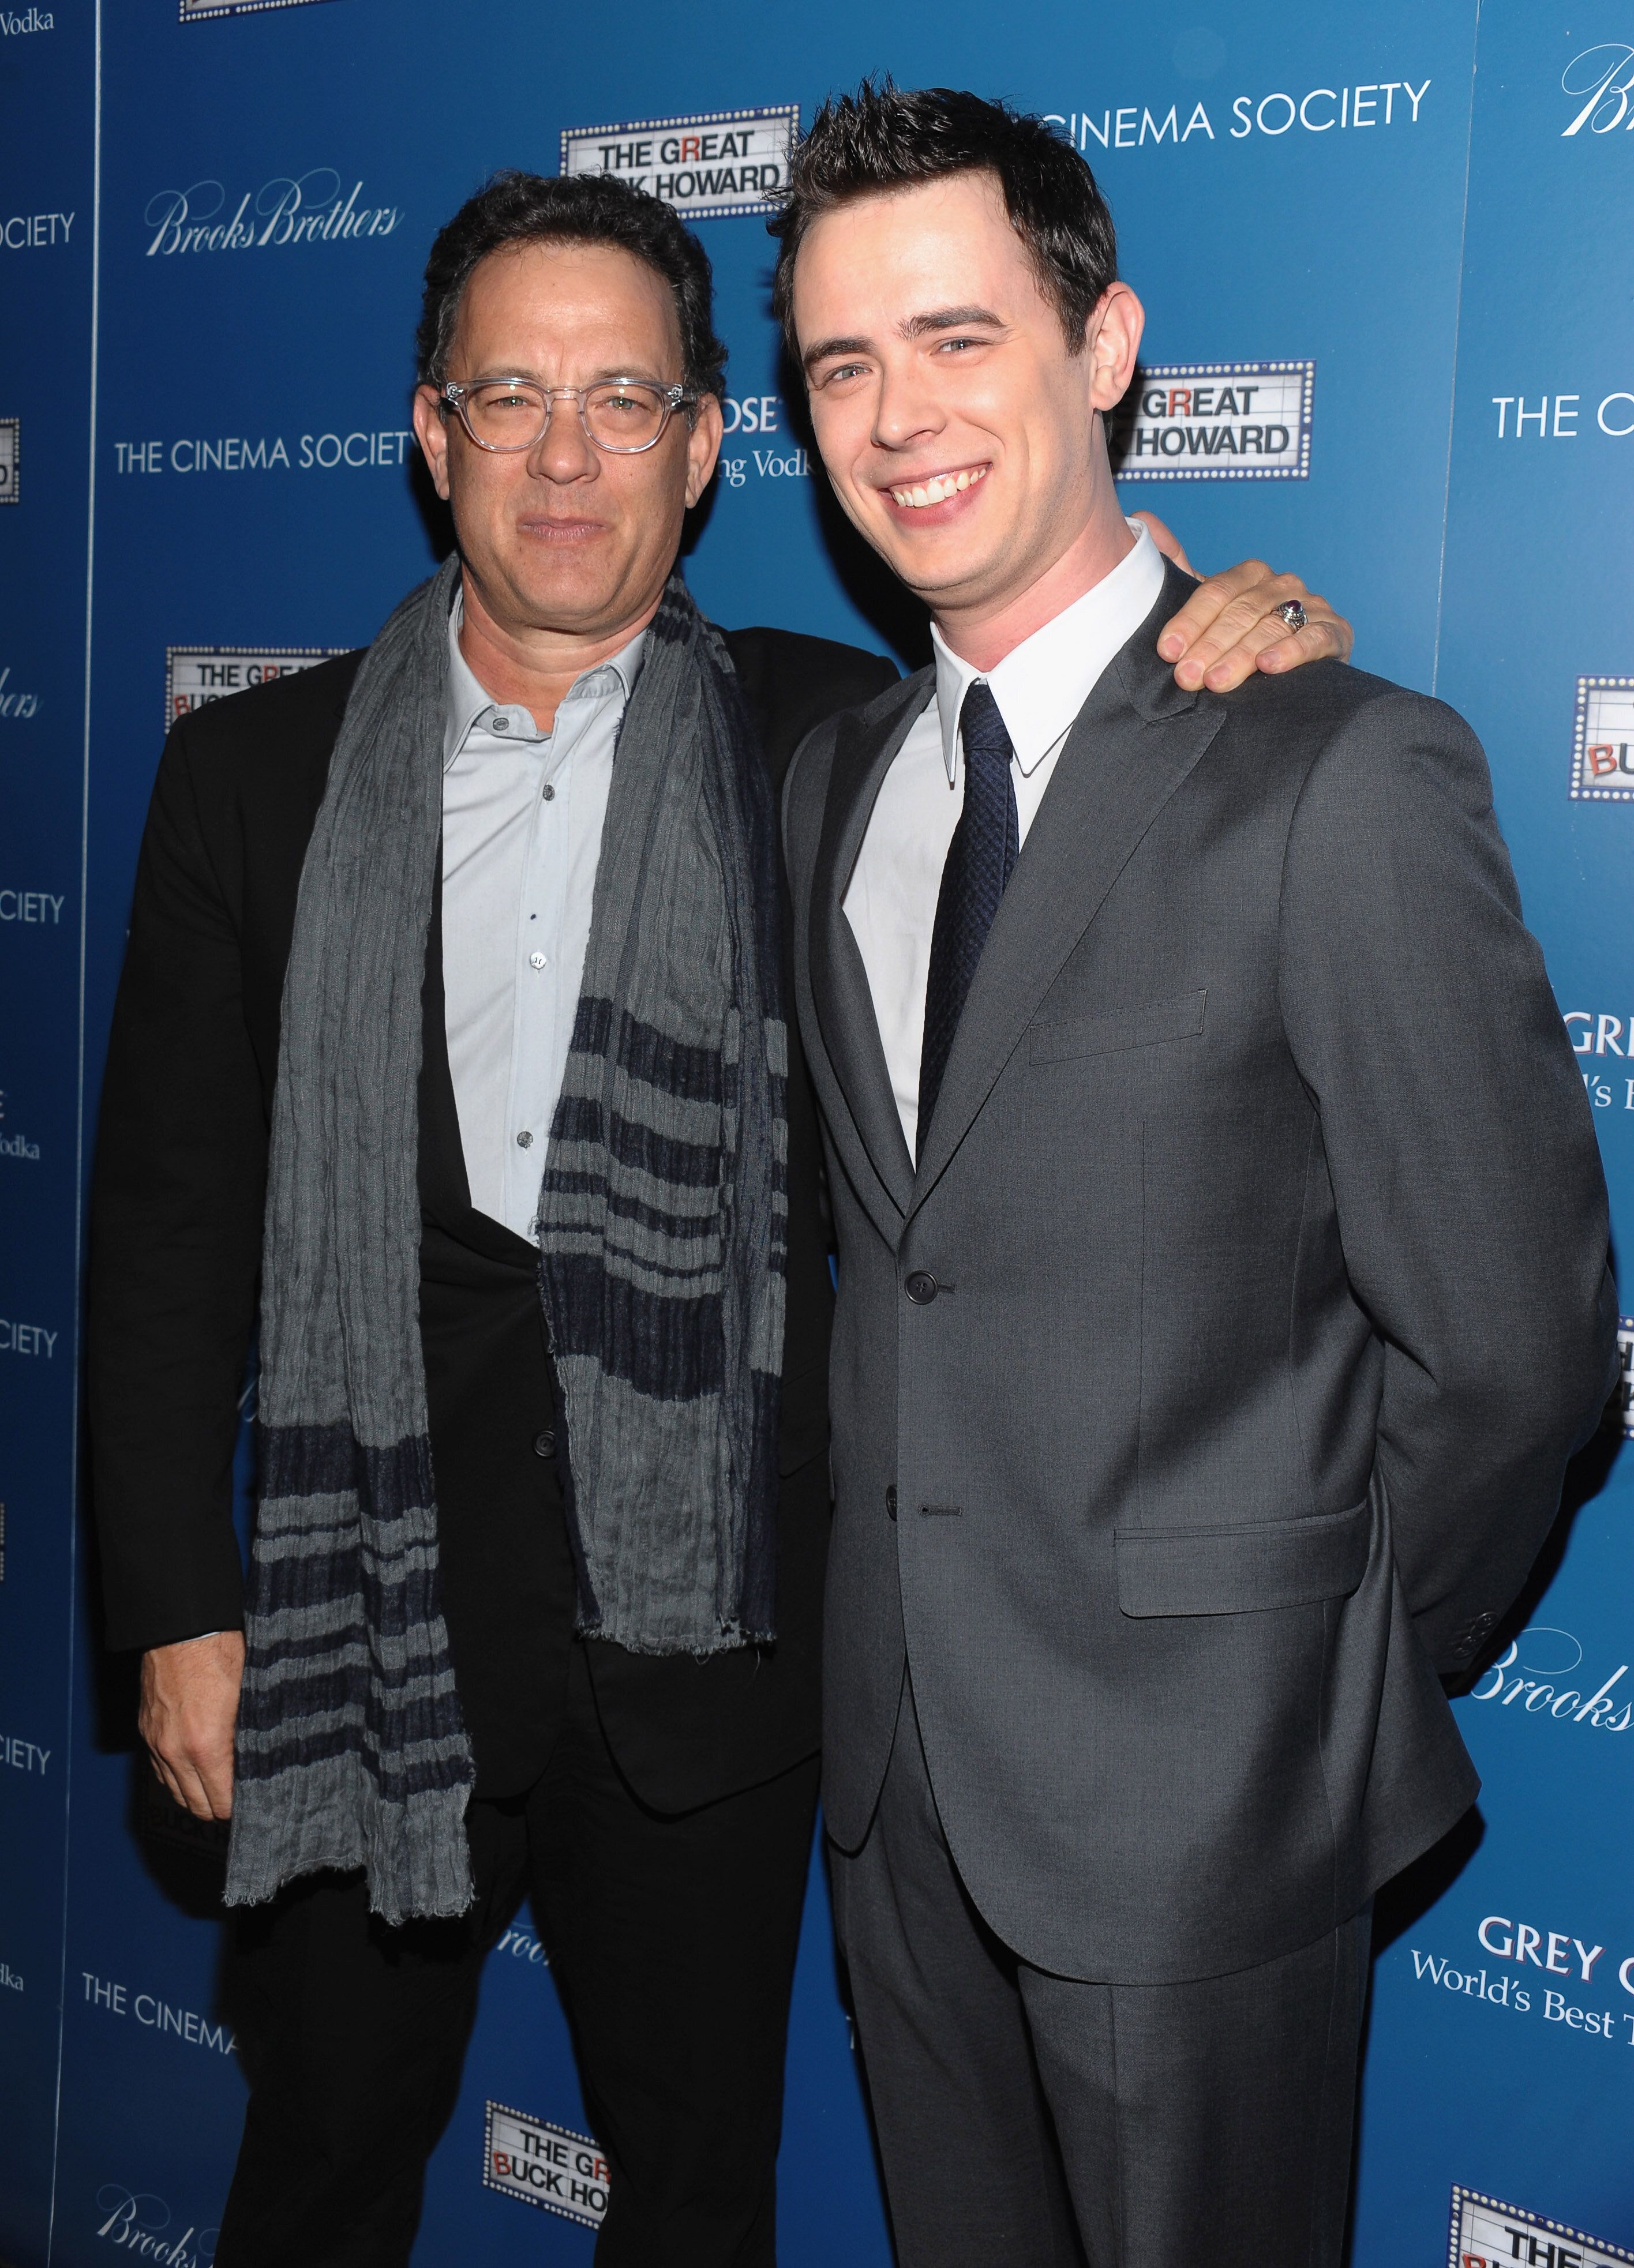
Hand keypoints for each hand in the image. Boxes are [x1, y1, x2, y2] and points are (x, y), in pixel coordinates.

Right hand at [139, 1629, 244, 1820]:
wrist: (180, 1628)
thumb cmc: (220, 1655)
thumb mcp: (249, 1698)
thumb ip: (249, 1739)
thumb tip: (260, 1764)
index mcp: (205, 1747)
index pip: (221, 1803)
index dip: (239, 1806)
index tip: (253, 1800)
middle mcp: (175, 1752)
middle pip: (196, 1806)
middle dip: (218, 1807)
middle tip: (238, 1797)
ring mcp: (156, 1743)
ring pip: (174, 1791)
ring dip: (195, 1794)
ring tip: (218, 1785)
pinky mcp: (146, 1731)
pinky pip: (159, 1770)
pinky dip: (176, 1776)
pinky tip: (195, 1766)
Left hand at [1133, 511, 1354, 691]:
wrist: (1293, 674)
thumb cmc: (1240, 642)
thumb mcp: (1208, 612)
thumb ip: (1178, 572)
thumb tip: (1142, 519)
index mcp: (1249, 576)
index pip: (1216, 592)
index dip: (1189, 621)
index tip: (1167, 651)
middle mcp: (1281, 585)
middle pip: (1242, 611)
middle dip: (1211, 645)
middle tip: (1187, 676)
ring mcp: (1312, 606)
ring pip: (1272, 626)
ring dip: (1242, 655)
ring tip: (1217, 681)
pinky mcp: (1336, 633)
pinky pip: (1315, 638)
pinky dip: (1292, 651)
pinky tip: (1270, 666)